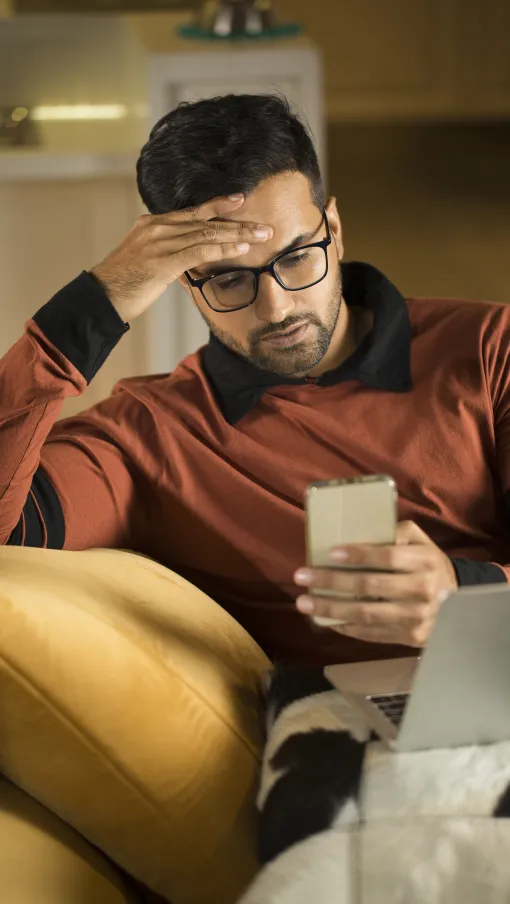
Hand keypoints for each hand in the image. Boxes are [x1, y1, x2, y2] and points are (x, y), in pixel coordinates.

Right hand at [90, 194, 271, 322]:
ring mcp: (159, 243)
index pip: (192, 212)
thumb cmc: (123, 284)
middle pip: (205, 221)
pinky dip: (223, 249)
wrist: (101, 297)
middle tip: (264, 225)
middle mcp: (156, 227)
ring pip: (207, 234)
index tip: (240, 200)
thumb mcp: (146, 262)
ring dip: (238, 235)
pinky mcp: (163, 262)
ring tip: (262, 236)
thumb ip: (168, 257)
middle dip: (238, 222)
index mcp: (151, 224)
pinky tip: (241, 248)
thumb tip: (188, 267)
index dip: (218, 206)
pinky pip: (200, 251)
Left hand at [294, 521, 457, 646]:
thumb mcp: (422, 542)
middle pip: (370, 586)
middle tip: (301, 577)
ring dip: (330, 609)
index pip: (387, 557)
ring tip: (304, 603)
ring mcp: (416, 618)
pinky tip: (326, 620)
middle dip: (331, 581)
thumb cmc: (430, 566)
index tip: (331, 553)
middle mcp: (422, 591)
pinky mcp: (410, 638)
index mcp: (425, 562)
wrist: (460, 604)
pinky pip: (372, 634)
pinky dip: (346, 627)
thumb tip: (363, 533)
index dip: (359, 555)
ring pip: (366, 614)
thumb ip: (397, 533)